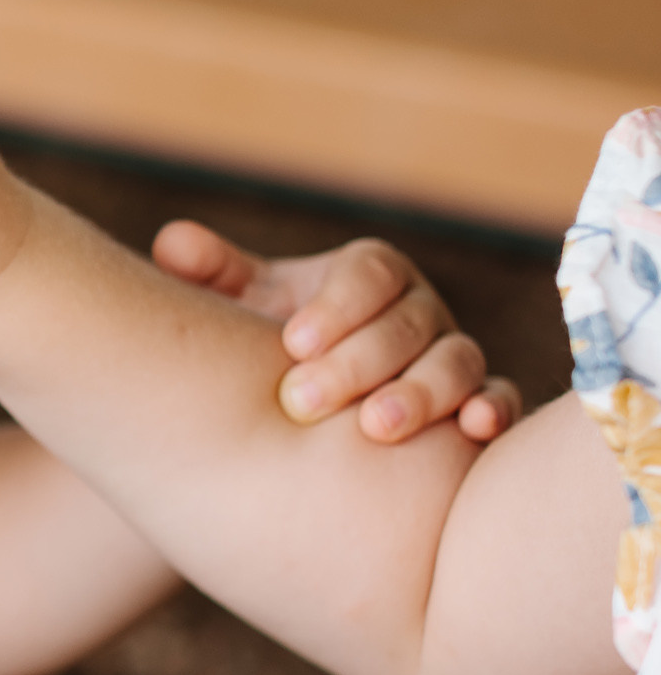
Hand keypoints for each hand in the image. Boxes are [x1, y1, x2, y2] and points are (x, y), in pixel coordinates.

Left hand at [152, 220, 518, 442]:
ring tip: (376, 429)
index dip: (336, 307)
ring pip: (458, 363)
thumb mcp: (243, 304)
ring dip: (424, 394)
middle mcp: (421, 307)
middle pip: (408, 325)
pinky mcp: (477, 397)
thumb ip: (214, 274)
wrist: (309, 398)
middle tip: (304, 401)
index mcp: (369, 274)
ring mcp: (455, 352)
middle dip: (360, 363)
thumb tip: (174, 243)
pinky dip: (493, 411)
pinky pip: (500, 398)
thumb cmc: (274, 341)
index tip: (291, 343)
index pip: (367, 277)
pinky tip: (471, 430)